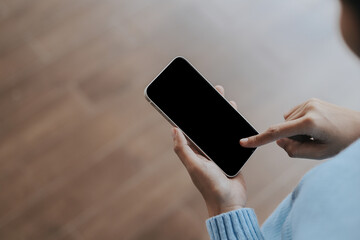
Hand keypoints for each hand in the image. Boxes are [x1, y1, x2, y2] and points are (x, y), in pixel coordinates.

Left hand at [172, 85, 246, 216]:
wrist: (230, 201)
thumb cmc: (210, 186)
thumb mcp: (194, 166)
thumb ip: (183, 149)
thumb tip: (173, 128)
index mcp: (193, 150)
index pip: (189, 128)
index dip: (188, 114)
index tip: (189, 98)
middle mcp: (204, 149)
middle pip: (205, 124)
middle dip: (207, 108)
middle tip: (211, 90)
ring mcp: (217, 151)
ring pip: (218, 128)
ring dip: (220, 114)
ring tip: (223, 99)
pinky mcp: (229, 153)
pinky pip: (229, 136)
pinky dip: (231, 125)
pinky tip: (234, 114)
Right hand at [240, 98, 359, 158]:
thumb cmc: (344, 143)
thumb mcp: (320, 154)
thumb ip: (295, 151)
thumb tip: (279, 141)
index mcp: (310, 123)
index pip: (277, 133)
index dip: (258, 140)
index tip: (243, 143)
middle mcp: (307, 108)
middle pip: (284, 130)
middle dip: (292, 139)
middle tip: (313, 142)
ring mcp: (309, 102)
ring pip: (287, 123)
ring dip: (296, 132)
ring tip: (317, 133)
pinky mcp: (310, 100)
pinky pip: (293, 116)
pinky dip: (298, 124)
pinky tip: (313, 126)